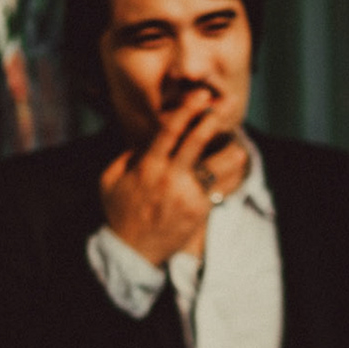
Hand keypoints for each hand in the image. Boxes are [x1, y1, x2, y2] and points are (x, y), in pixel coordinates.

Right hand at [99, 88, 248, 265]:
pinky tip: (239, 166)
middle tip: (224, 106)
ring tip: (238, 141)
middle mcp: (169, 178)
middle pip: (197, 142)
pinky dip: (234, 175)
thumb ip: (126, 156)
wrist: (132, 252)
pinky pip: (224, 189)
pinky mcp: (200, 211)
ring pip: (218, 167)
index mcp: (147, 166)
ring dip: (231, 150)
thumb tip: (145, 140)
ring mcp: (187, 195)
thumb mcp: (109, 179)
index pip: (170, 131)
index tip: (200, 96)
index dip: (186, 110)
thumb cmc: (120, 212)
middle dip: (212, 120)